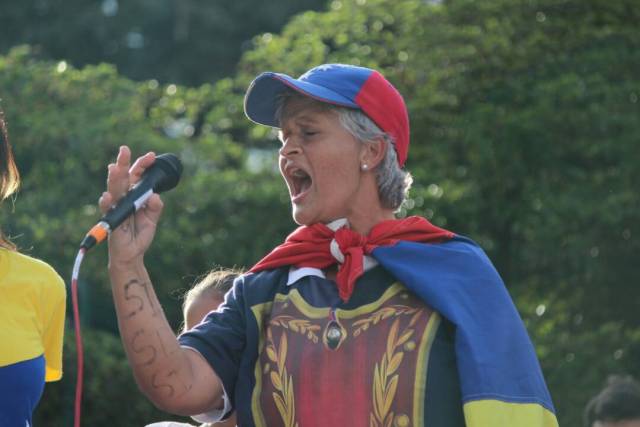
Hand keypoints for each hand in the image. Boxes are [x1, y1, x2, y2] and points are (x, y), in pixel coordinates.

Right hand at [99, 146, 163, 266]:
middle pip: (123, 178)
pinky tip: (107, 196)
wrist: (132, 254)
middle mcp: (122, 198)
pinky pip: (108, 211)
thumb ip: (155, 207)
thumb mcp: (152, 219)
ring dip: (114, 179)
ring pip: (114, 191)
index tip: (152, 156)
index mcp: (133, 195)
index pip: (136, 176)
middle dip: (123, 163)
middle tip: (124, 149)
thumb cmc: (139, 234)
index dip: (142, 165)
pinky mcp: (111, 221)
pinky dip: (107, 204)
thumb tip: (155, 196)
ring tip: (115, 167)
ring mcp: (115, 208)